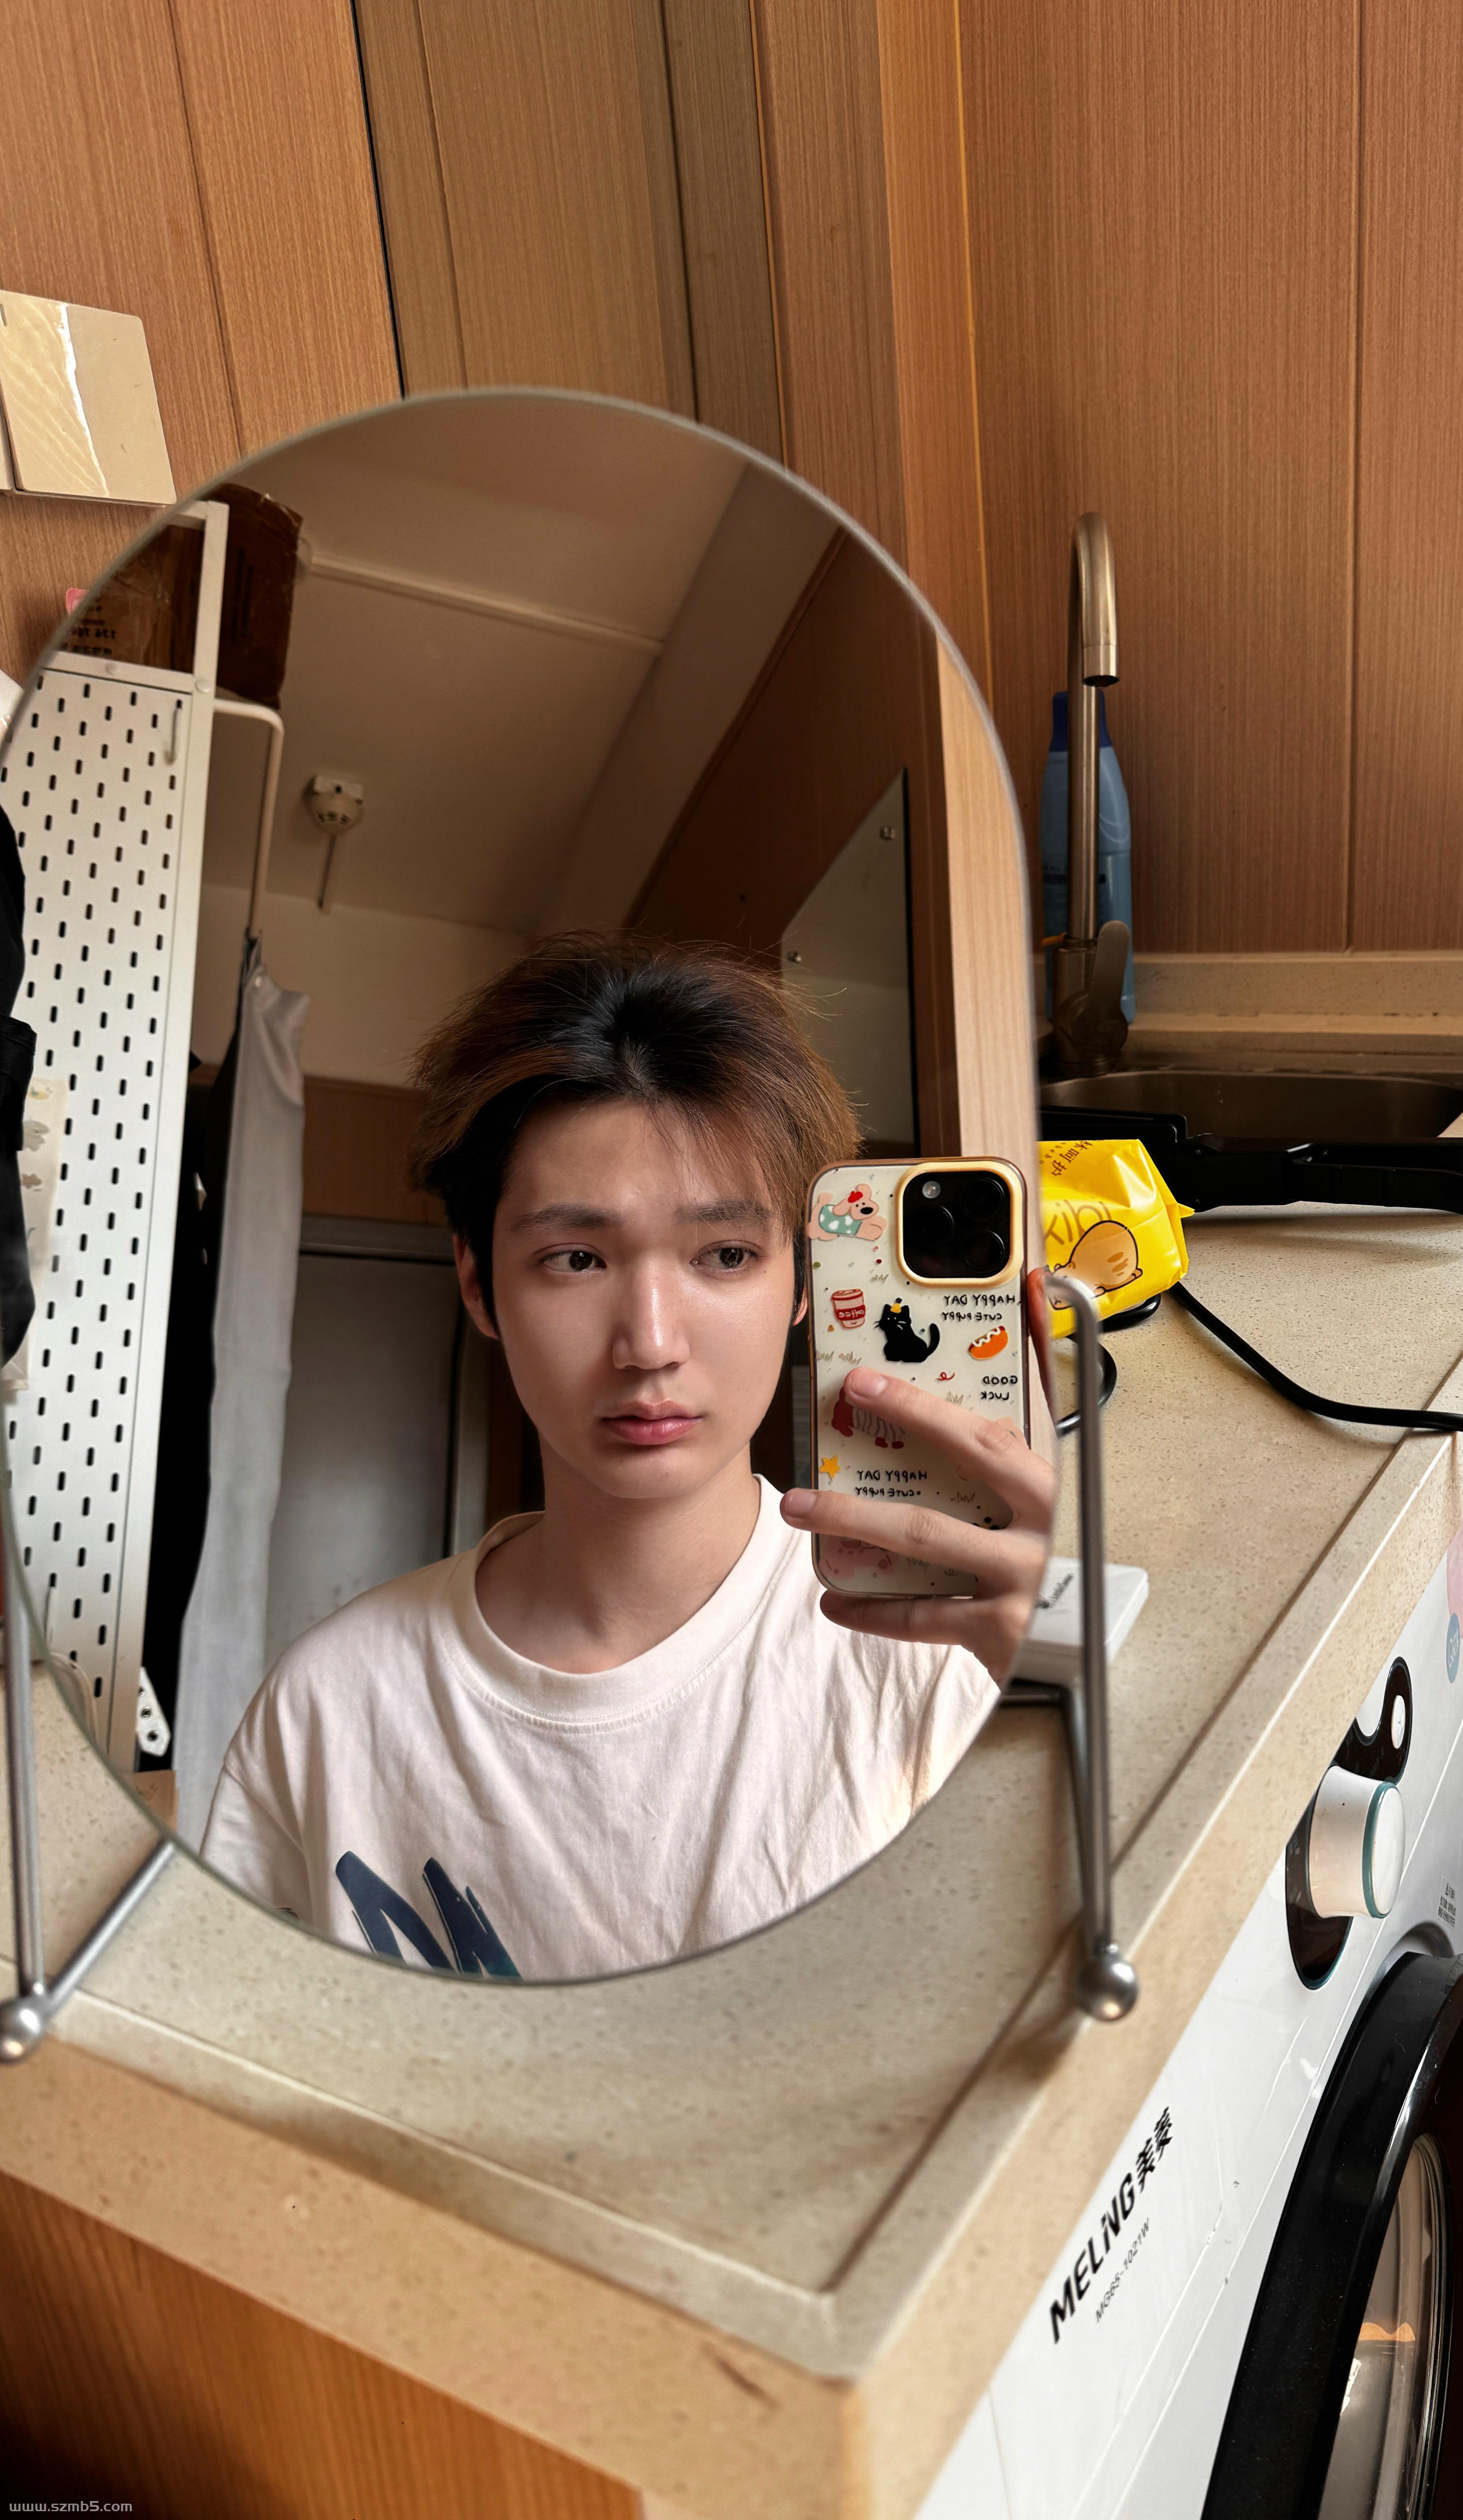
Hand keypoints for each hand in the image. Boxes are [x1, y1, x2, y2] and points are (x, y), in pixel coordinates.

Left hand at [779, 1366, 1055, 1682]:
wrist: (1095, 1660)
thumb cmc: (1065, 1576)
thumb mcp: (1051, 1518)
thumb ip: (1015, 1466)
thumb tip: (977, 1400)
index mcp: (1053, 1490)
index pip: (990, 1431)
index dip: (927, 1403)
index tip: (867, 1380)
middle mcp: (1045, 1525)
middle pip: (965, 1462)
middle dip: (901, 1425)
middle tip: (839, 1410)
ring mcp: (1025, 1577)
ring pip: (925, 1535)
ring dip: (854, 1517)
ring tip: (800, 1508)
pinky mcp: (1002, 1630)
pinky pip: (921, 1616)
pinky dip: (872, 1611)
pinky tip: (834, 1604)